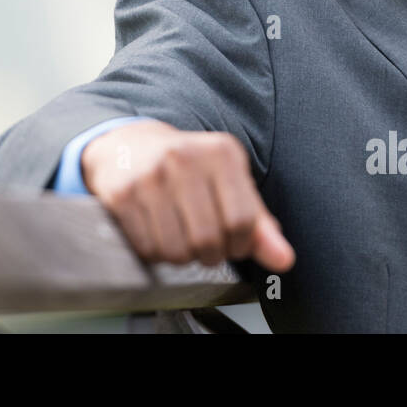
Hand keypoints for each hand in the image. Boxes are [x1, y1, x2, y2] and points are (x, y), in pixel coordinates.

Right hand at [81, 118, 294, 271]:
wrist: (128, 147)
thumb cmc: (186, 169)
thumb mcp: (229, 183)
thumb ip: (258, 223)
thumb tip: (283, 259)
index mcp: (220, 152)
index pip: (243, 221)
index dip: (240, 245)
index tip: (232, 243)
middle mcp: (184, 158)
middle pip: (209, 240)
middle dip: (210, 255)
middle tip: (204, 245)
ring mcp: (151, 176)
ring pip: (177, 250)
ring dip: (181, 256)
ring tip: (180, 237)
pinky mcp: (123, 195)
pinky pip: (148, 249)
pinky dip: (155, 253)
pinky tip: (156, 233)